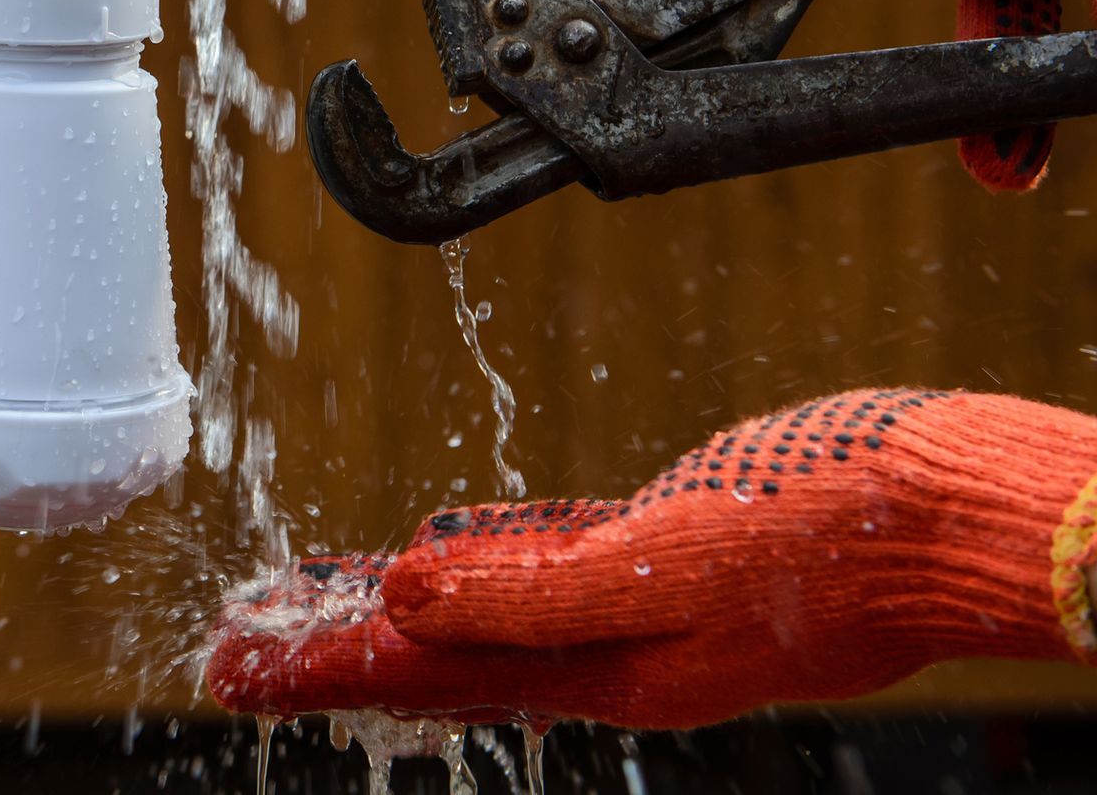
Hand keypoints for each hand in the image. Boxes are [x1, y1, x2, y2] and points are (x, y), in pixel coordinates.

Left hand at [206, 390, 1096, 729]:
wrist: (958, 512)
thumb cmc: (827, 534)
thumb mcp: (667, 563)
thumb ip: (530, 589)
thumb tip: (402, 592)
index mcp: (603, 666)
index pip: (421, 675)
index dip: (320, 666)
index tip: (229, 666)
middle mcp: (613, 649)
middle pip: (435, 654)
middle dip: (334, 646)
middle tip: (242, 642)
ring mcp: (643, 604)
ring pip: (482, 612)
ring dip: (396, 605)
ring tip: (317, 594)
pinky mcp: (673, 550)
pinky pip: (545, 568)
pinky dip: (480, 562)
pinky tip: (449, 546)